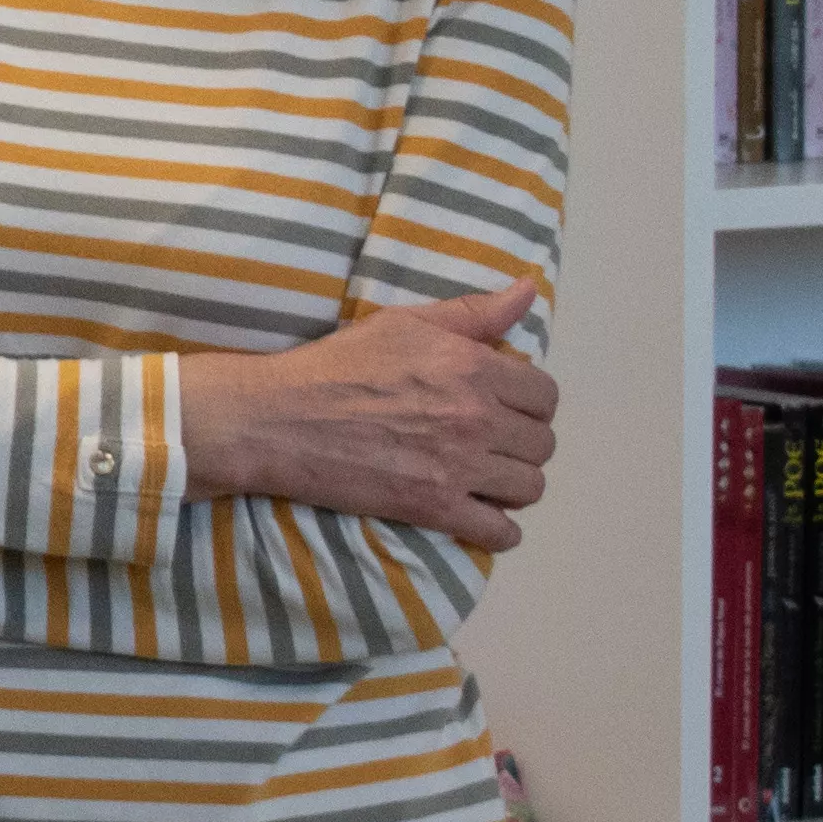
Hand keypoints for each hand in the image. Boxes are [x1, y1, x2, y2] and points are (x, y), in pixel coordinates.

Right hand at [180, 285, 554, 552]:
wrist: (277, 420)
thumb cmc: (335, 365)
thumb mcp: (402, 323)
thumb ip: (472, 312)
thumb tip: (528, 290)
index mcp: (472, 367)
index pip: (545, 395)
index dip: (529, 402)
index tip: (505, 408)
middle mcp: (476, 416)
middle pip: (542, 444)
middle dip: (521, 444)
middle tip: (490, 444)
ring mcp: (457, 465)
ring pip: (529, 487)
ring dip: (512, 485)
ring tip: (484, 479)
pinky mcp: (434, 507)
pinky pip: (501, 531)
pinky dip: (499, 530)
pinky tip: (479, 515)